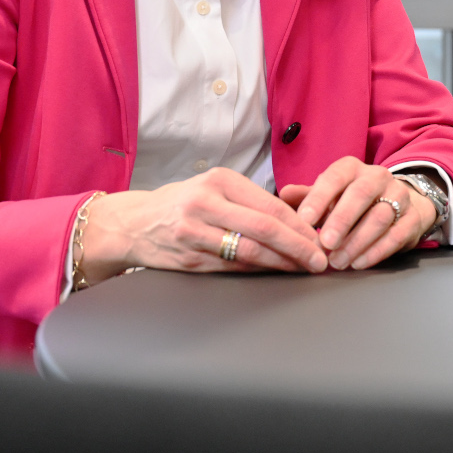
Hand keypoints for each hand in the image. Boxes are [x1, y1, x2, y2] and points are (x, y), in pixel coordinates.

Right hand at [79, 167, 326, 282]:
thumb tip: (297, 217)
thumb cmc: (181, 203)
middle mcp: (205, 203)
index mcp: (218, 180)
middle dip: (297, 246)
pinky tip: (273, 272)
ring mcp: (194, 233)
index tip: (319, 235)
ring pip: (248, 252)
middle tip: (319, 259)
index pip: (269, 204)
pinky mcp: (188, 258)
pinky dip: (257, 271)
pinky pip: (231, 267)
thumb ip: (249, 199)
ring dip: (281, 263)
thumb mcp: (213, 187)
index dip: (298, 224)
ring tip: (302, 268)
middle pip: (263, 228)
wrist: (133, 224)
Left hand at [279, 157, 435, 270]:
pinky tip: (359, 263)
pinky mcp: (412, 219)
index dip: (319, 197)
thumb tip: (283, 196)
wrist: (401, 203)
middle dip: (341, 221)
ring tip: (338, 262)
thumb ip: (307, 196)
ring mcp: (399, 196)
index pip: (335, 177)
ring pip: (379, 217)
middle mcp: (377, 177)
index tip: (304, 220)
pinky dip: (376, 251)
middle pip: (361, 194)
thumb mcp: (331, 195)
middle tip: (324, 244)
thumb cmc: (354, 201)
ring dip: (357, 242)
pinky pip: (396, 235)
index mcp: (352, 169)